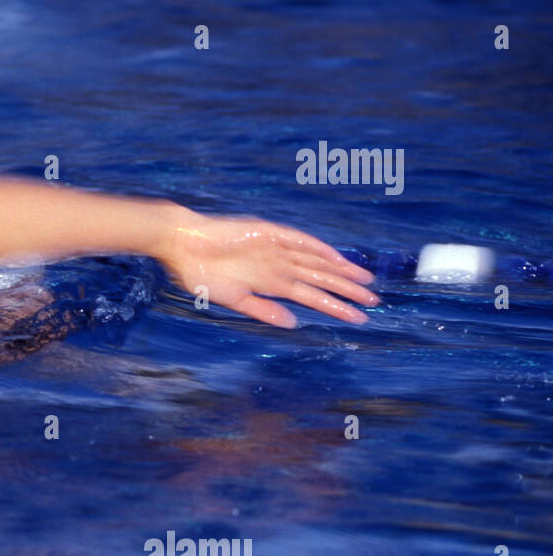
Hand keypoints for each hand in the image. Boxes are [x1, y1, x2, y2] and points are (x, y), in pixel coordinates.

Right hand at [157, 211, 378, 327]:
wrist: (180, 243)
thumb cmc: (198, 273)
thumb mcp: (231, 298)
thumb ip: (262, 309)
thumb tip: (293, 323)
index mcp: (270, 282)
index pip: (312, 295)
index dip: (336, 305)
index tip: (359, 316)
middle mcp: (278, 264)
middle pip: (321, 278)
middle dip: (348, 290)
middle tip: (375, 302)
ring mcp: (276, 247)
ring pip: (317, 262)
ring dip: (341, 272)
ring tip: (366, 284)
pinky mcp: (268, 232)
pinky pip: (299, 241)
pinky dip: (319, 249)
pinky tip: (338, 259)